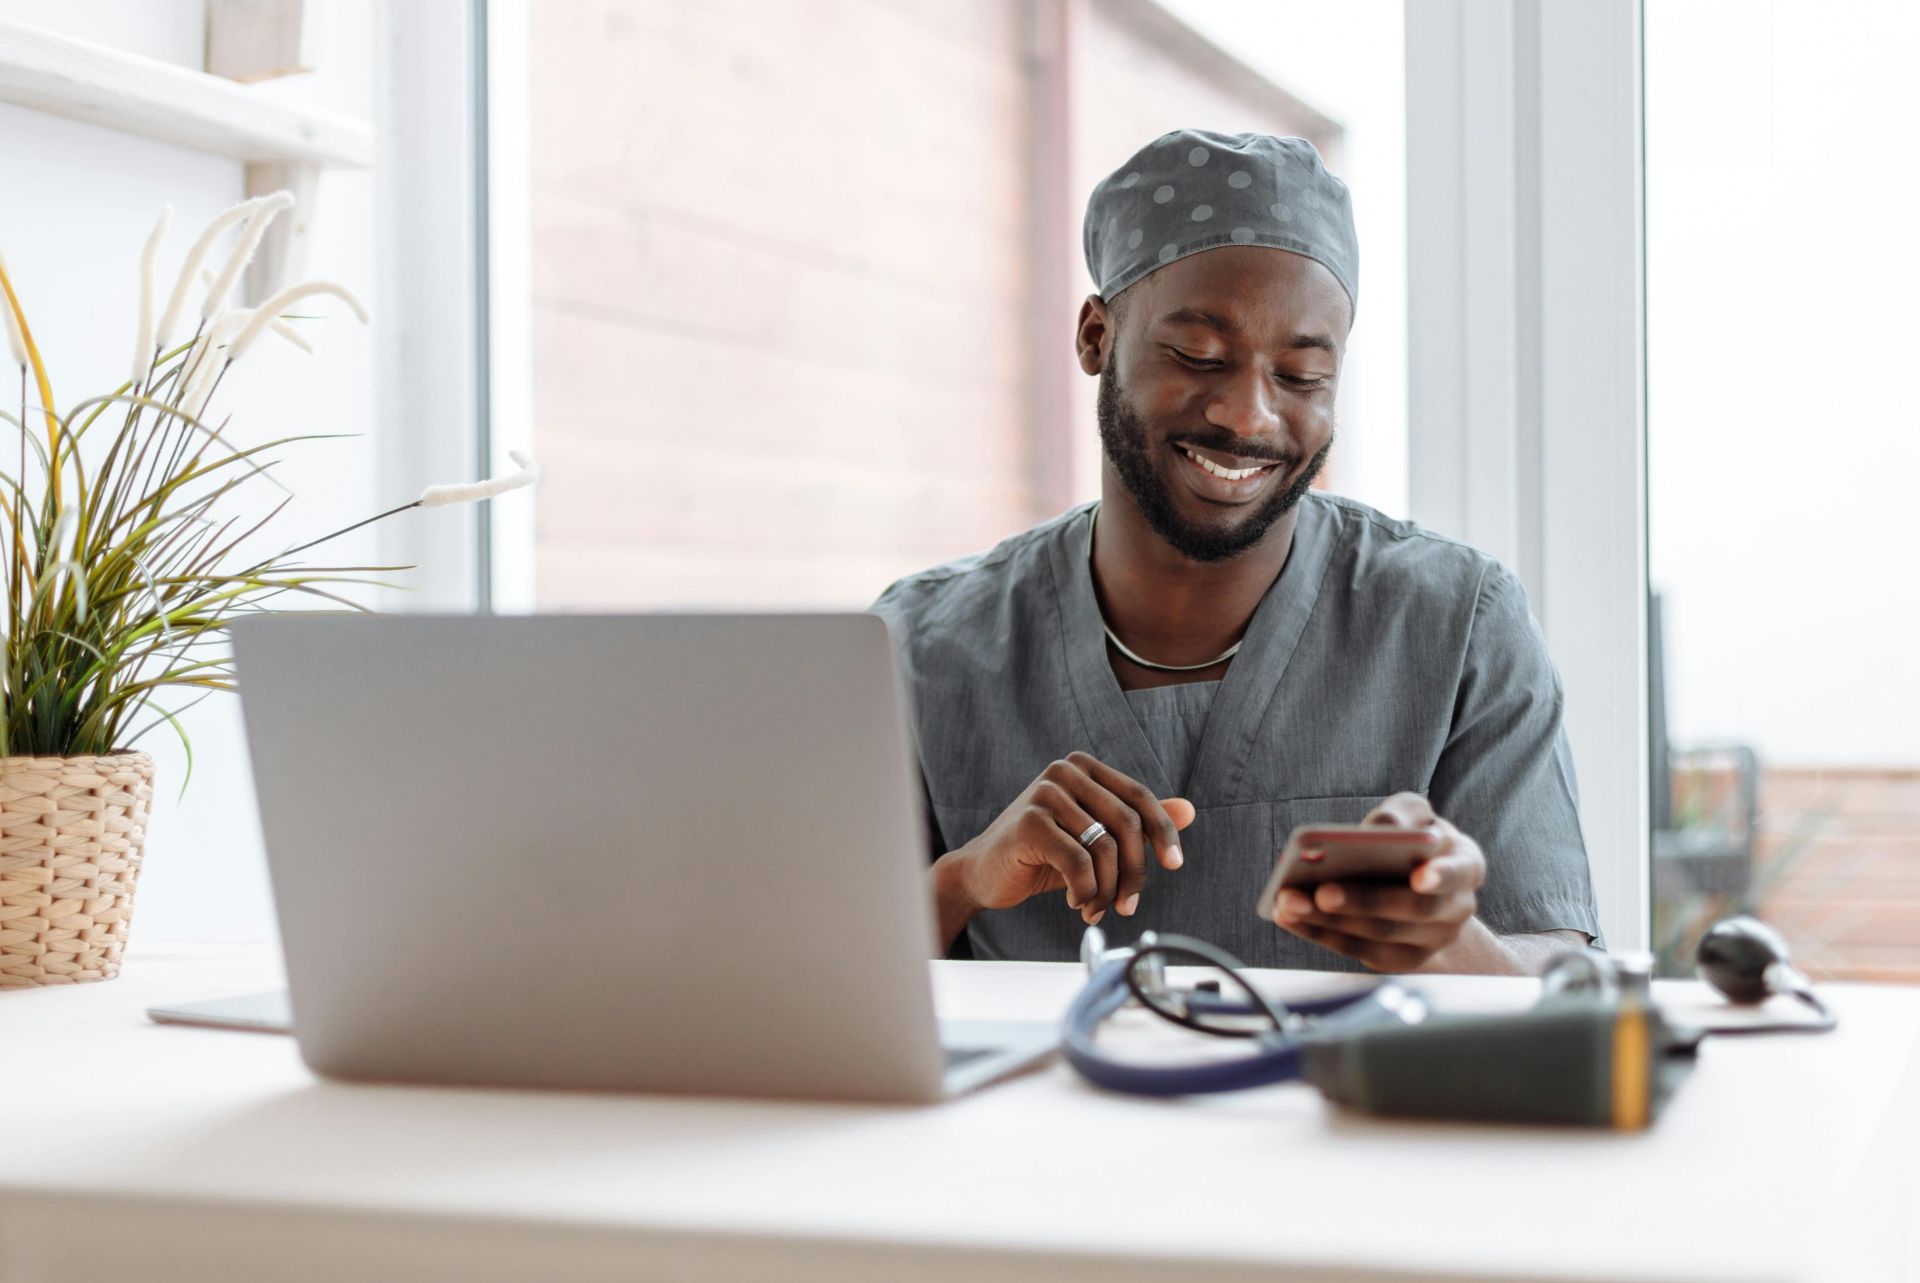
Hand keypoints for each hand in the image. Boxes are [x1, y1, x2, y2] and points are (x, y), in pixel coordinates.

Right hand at [940, 752, 1195, 925]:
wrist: (982, 874)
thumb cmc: (1041, 855)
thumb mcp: (1093, 838)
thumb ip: (1136, 822)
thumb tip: (1189, 810)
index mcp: (1083, 767)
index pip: (1139, 797)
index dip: (1163, 832)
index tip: (1175, 864)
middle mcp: (1064, 771)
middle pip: (1127, 823)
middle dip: (1135, 872)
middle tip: (1127, 905)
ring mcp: (1044, 793)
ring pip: (1105, 848)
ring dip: (1108, 889)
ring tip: (1095, 908)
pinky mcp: (1029, 822)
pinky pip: (1079, 862)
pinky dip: (1086, 891)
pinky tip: (1077, 902)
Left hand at [1269, 793, 1486, 972]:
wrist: (1423, 884)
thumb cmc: (1415, 840)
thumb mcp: (1416, 816)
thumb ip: (1403, 814)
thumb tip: (1381, 827)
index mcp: (1466, 865)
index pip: (1459, 873)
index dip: (1441, 876)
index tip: (1420, 876)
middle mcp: (1456, 909)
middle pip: (1413, 911)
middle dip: (1365, 901)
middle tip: (1323, 891)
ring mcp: (1430, 941)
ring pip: (1380, 936)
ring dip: (1330, 921)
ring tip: (1289, 901)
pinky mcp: (1399, 959)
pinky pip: (1358, 951)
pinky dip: (1321, 933)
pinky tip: (1289, 916)